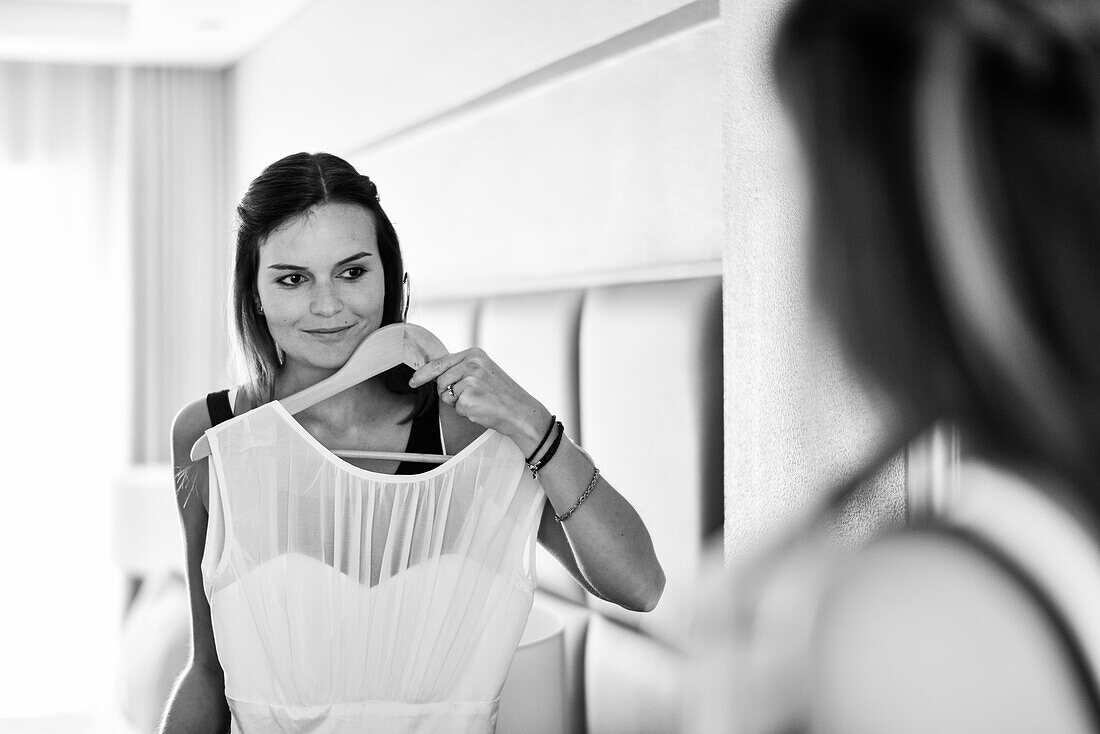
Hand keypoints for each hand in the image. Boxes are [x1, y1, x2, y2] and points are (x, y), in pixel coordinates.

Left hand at [408, 347, 548, 443]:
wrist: (520, 411)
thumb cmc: (502, 395)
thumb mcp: (483, 372)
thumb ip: (461, 369)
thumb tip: (436, 374)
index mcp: (474, 355)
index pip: (440, 362)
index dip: (423, 373)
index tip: (413, 381)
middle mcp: (472, 364)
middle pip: (440, 381)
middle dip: (449, 393)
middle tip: (470, 397)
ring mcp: (470, 380)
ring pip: (446, 395)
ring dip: (458, 403)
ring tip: (478, 401)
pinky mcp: (469, 397)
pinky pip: (456, 408)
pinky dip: (466, 412)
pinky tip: (481, 408)